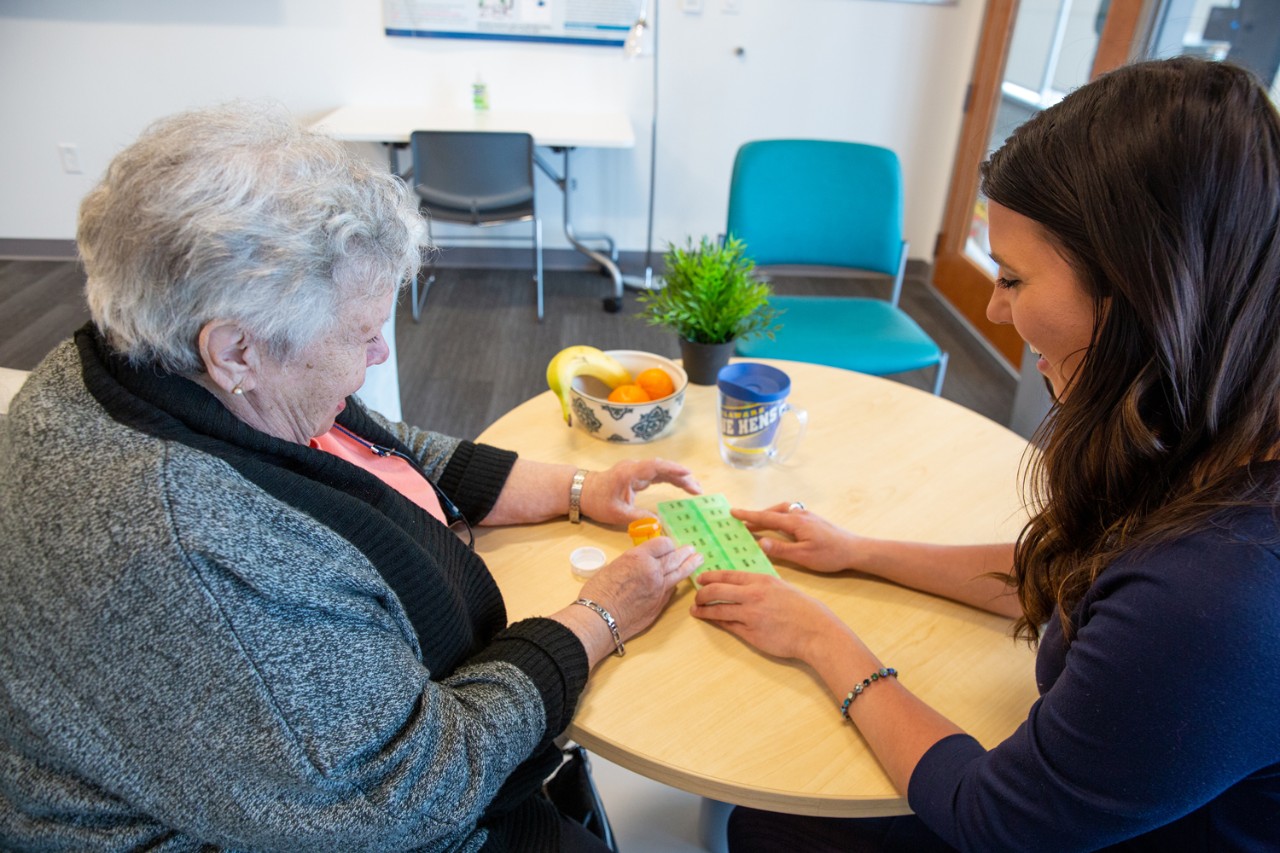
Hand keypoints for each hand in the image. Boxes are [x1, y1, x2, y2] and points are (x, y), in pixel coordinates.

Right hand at [579, 537, 702, 639]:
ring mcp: (659, 588)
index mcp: (638, 557)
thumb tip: (642, 565)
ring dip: (690, 565)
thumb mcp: (614, 566)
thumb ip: (632, 564)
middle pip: (675, 557)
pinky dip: (677, 583)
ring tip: (698, 560)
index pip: (663, 544)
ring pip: (680, 573)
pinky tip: (680, 581)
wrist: (599, 618)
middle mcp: (652, 570)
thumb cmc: (599, 592)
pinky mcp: (660, 604)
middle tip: (692, 550)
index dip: (667, 544)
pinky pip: (672, 590)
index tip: (668, 545)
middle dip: (685, 552)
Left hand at [580, 458, 701, 524]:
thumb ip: (638, 517)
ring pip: (662, 471)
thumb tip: (659, 523)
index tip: (688, 473)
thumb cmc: (597, 501)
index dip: (673, 469)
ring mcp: (637, 470)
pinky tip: (683, 485)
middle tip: (698, 489)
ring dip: (679, 478)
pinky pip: (658, 475)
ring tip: (696, 488)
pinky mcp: (638, 475)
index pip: (656, 467)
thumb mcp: (617, 513)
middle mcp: (636, 468)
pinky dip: (671, 479)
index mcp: (630, 473)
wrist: (582, 492)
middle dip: (682, 477)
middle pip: (663, 468)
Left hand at [689, 571, 850, 661]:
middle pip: (716, 590)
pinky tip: (711, 620)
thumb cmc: (803, 609)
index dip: (710, 577)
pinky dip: (716, 622)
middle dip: (702, 593)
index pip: (728, 575)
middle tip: (696, 596)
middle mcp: (752, 595)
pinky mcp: (750, 633)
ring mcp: (750, 615)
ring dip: (703, 610)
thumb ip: (761, 585)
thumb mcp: (781, 587)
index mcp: (761, 580)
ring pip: (718, 609)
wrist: (815, 630)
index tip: (701, 579)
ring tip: (696, 610)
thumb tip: (744, 586)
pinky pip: (728, 625)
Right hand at [731, 503, 860, 573]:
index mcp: (795, 522)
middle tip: (741, 522)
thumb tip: (760, 541)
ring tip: (758, 524)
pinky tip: (780, 526)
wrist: (856, 550)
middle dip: (756, 515)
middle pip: (773, 511)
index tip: (733, 512)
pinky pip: (790, 514)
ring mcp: (808, 515)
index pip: (766, 516)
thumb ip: (780, 549)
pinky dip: (779, 517)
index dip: (748, 515)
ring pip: (782, 511)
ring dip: (768, 515)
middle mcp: (800, 514)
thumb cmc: (830, 555)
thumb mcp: (803, 556)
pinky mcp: (813, 520)